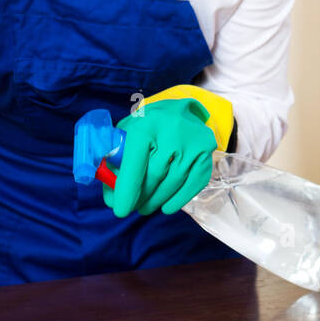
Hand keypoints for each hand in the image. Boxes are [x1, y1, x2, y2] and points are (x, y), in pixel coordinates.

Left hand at [104, 98, 217, 216]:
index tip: (120, 210)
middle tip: (134, 208)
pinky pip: (194, 183)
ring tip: (146, 208)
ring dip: (157, 200)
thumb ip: (114, 161)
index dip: (127, 189)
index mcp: (146, 124)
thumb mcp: (126, 133)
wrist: (181, 110)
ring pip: (173, 182)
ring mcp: (193, 141)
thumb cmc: (147, 126)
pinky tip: (167, 206)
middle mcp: (172, 130)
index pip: (135, 162)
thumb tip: (111, 197)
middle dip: (141, 197)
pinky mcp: (207, 151)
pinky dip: (179, 199)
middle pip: (154, 176)